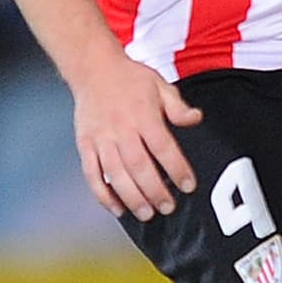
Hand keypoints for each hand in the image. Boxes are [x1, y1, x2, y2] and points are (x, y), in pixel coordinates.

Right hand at [72, 56, 202, 220]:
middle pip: (139, 166)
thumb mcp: (160, 85)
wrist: (93, 68)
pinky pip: (92, 174)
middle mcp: (121, 128)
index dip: (177, 169)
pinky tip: (117, 208)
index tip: (188, 186)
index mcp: (143, 115)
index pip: (163, 147)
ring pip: (115, 174)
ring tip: (146, 213)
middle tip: (168, 207)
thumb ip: (178, 106)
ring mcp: (100, 138)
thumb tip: (196, 118)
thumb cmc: (130, 78)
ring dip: (131, 197)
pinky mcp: (85, 145)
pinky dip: (102, 194)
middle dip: (155, 190)